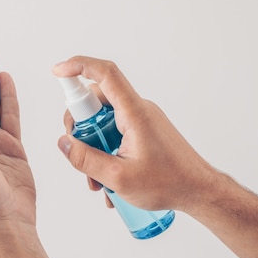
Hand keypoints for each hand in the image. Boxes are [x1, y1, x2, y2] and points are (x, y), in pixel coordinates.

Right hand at [54, 56, 217, 212]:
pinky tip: (109, 180)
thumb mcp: (118, 177)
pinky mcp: (144, 132)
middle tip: (77, 150)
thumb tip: (63, 143)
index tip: (58, 71)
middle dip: (80, 126)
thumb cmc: (169, 183)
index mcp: (134, 113)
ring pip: (104, 122)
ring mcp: (142, 121)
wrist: (199, 191)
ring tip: (97, 179)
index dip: (78, 66)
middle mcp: (138, 110)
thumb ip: (85, 159)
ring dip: (93, 147)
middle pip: (97, 101)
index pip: (105, 74)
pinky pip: (115, 133)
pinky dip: (106, 152)